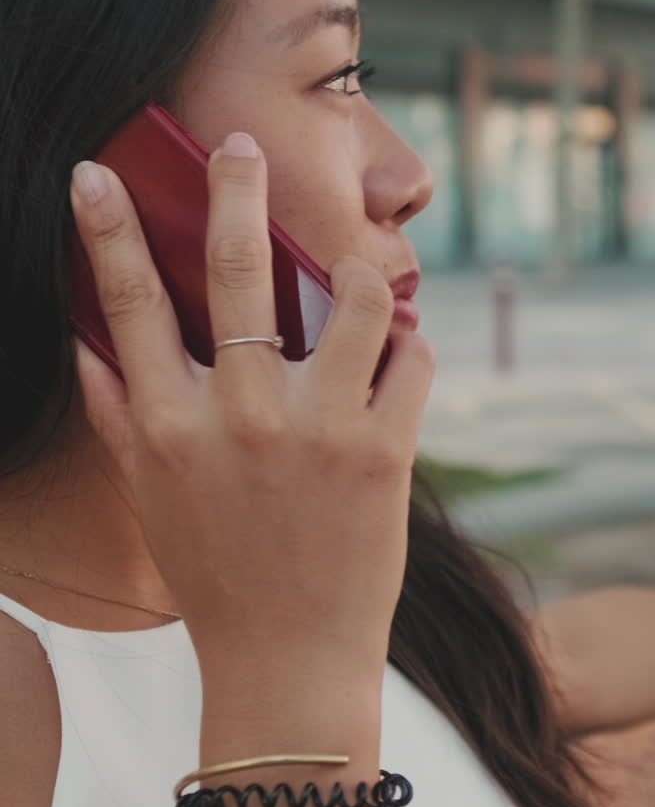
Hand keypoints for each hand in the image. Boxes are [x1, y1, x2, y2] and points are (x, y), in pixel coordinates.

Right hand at [70, 134, 433, 702]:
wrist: (289, 660)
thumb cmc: (214, 575)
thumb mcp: (149, 498)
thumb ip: (118, 416)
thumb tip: (88, 343)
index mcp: (172, 424)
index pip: (128, 302)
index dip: (108, 228)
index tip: (96, 172)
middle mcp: (240, 416)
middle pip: (236, 271)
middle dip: (235, 191)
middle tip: (240, 147)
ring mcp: (318, 431)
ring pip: (357, 298)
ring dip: (361, 272)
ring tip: (355, 275)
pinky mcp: (385, 455)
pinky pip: (414, 360)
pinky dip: (411, 348)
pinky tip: (397, 358)